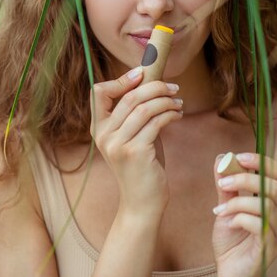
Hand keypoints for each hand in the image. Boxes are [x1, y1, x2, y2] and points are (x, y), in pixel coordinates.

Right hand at [90, 67, 182, 217]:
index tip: (143, 73)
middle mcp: (103, 135)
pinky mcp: (135, 153)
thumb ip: (134, 112)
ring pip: (144, 108)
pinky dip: (170, 114)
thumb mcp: (132, 135)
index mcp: (98, 128)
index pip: (99, 92)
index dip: (121, 79)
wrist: (142, 202)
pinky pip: (156, 122)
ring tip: (178, 102)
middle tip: (173, 87)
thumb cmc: (141, 165)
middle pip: (129, 96)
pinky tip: (178, 115)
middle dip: (155, 86)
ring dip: (166, 100)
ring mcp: (117, 144)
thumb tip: (152, 82)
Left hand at [211, 152, 276, 276]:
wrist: (229, 275)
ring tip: (219, 209)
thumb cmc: (231, 241)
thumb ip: (226, 185)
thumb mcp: (226, 207)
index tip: (239, 157)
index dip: (262, 161)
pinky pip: (260, 225)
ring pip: (267, 204)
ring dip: (238, 201)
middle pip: (274, 185)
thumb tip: (221, 158)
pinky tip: (229, 223)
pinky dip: (240, 218)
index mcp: (275, 203)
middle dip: (245, 178)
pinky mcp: (270, 249)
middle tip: (221, 183)